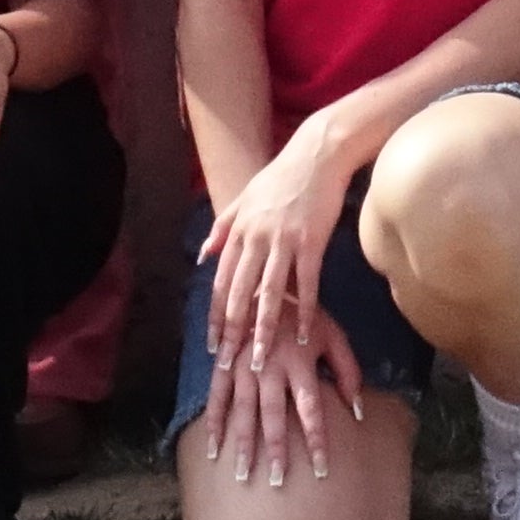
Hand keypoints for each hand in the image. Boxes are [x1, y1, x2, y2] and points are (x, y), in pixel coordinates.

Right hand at [193, 317, 369, 492]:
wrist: (268, 287)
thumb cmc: (306, 317)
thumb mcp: (334, 336)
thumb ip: (348, 371)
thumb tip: (359, 410)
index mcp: (299, 361)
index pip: (311, 409)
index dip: (316, 440)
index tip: (321, 470)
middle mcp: (270, 367)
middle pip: (274, 415)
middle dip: (276, 450)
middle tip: (276, 482)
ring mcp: (243, 367)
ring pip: (243, 411)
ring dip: (243, 444)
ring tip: (244, 475)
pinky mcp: (225, 365)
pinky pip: (217, 398)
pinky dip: (214, 424)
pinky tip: (214, 451)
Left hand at [200, 127, 356, 383]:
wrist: (317, 154)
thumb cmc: (282, 177)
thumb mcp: (244, 197)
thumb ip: (222, 228)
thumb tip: (201, 256)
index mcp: (238, 232)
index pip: (220, 283)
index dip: (214, 316)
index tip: (211, 345)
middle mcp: (255, 239)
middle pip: (239, 295)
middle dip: (232, 333)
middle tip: (229, 364)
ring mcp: (283, 242)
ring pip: (268, 296)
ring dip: (264, 332)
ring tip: (261, 361)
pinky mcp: (311, 242)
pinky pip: (305, 284)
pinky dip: (304, 312)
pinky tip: (303, 335)